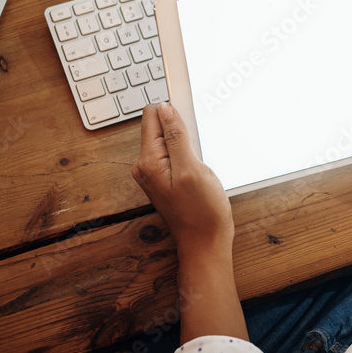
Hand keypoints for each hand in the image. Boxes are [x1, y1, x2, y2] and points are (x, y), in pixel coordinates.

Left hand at [132, 102, 233, 253]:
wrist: (205, 243)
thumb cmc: (201, 212)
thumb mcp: (192, 169)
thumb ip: (176, 137)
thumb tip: (165, 109)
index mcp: (148, 161)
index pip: (152, 116)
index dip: (172, 111)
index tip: (190, 115)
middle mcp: (146, 165)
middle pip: (159, 125)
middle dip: (181, 127)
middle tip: (198, 149)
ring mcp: (156, 172)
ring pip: (169, 138)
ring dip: (187, 141)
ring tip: (200, 163)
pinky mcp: (167, 177)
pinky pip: (175, 152)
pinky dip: (188, 153)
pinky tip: (199, 169)